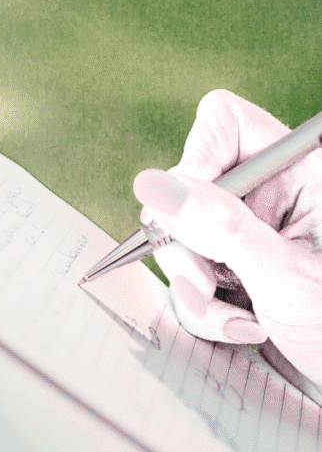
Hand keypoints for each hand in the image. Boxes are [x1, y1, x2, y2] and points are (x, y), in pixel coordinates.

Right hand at [133, 89, 321, 404]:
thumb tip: (151, 186)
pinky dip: (205, 310)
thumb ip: (220, 229)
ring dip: (197, 288)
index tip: (182, 213)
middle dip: (191, 245)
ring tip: (243, 319)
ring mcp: (249, 232)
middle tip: (211, 282)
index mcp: (301, 170)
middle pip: (188, 188)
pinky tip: (246, 328)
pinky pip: (186, 277)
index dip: (195, 160)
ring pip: (179, 238)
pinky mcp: (232, 269)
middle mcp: (272, 194)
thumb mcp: (285, 276)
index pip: (224, 123)